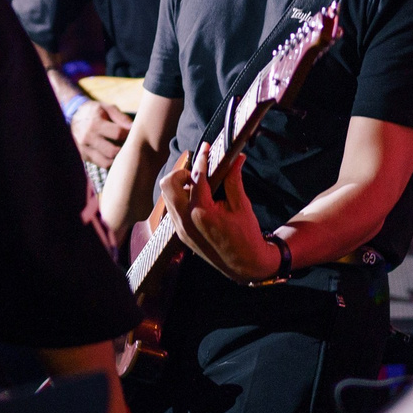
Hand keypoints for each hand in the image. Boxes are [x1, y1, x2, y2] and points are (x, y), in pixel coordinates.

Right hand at [72, 100, 132, 169]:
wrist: (73, 116)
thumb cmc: (95, 112)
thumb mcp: (107, 108)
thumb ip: (121, 117)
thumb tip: (133, 127)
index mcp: (95, 123)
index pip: (118, 133)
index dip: (129, 134)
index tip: (133, 133)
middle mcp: (88, 137)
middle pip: (113, 151)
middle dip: (124, 148)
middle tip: (129, 144)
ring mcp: (84, 148)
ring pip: (107, 162)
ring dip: (118, 158)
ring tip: (122, 150)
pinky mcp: (84, 156)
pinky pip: (102, 165)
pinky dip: (111, 162)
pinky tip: (115, 155)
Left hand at [159, 145, 269, 282]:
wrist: (244, 265)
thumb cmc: (246, 236)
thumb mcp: (242, 206)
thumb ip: (234, 180)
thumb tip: (237, 158)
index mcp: (202, 212)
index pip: (196, 177)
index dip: (202, 159)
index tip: (206, 147)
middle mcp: (186, 221)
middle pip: (168, 184)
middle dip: (181, 172)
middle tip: (197, 172)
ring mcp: (181, 229)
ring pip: (167, 197)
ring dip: (179, 186)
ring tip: (198, 185)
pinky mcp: (181, 235)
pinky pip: (172, 210)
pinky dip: (180, 199)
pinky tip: (197, 199)